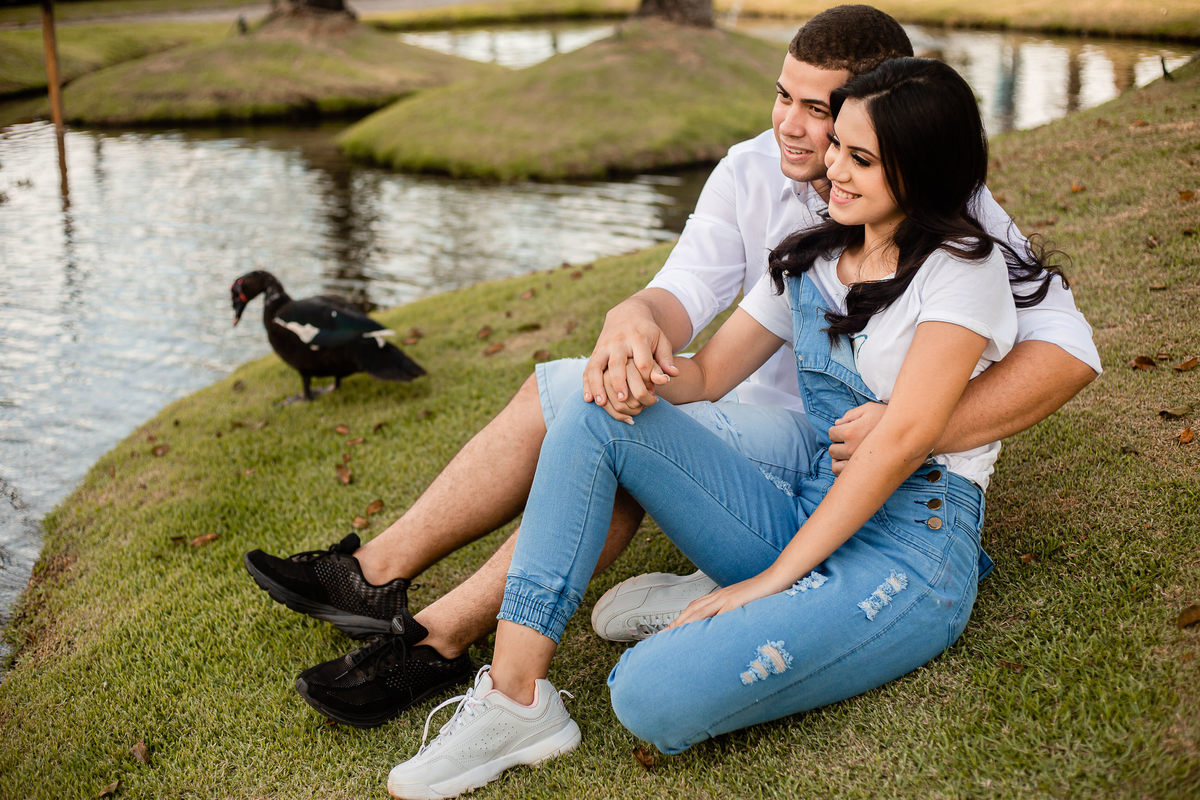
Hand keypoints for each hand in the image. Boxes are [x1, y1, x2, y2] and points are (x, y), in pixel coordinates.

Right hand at [582, 302, 677, 410]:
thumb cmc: (648, 333)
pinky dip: (586, 384)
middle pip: (617, 363)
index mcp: (638, 339)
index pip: (642, 362)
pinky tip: (588, 399)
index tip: (652, 390)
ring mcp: (604, 347)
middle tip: (623, 400)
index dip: (646, 378)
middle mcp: (619, 342)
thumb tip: (673, 375)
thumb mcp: (661, 341)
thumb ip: (666, 358)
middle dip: (619, 382)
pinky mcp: (595, 352)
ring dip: (597, 385)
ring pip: (597, 366)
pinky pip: (588, 368)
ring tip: (600, 403)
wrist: (627, 314)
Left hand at [666, 574, 781, 628]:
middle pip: (692, 610)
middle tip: (663, 636)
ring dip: (684, 623)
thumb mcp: (745, 605)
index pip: (695, 608)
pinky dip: (707, 624)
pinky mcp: (736, 602)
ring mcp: (727, 598)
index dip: (681, 619)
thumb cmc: (763, 593)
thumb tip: (725, 627)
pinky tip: (699, 633)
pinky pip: (718, 615)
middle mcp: (720, 596)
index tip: (670, 630)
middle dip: (676, 623)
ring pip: (699, 611)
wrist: (777, 578)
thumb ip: (733, 613)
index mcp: (720, 597)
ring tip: (672, 635)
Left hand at [828, 401, 886, 474]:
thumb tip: (837, 424)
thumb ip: (850, 415)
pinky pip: (845, 477)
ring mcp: (859, 463)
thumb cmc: (888, 418)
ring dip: (839, 460)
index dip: (837, 431)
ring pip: (835, 466)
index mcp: (850, 432)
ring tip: (849, 454)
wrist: (910, 432)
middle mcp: (852, 449)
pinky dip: (845, 472)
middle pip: (832, 451)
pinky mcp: (865, 473)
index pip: (832, 434)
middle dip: (838, 445)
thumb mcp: (869, 408)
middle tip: (849, 442)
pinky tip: (853, 465)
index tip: (846, 430)